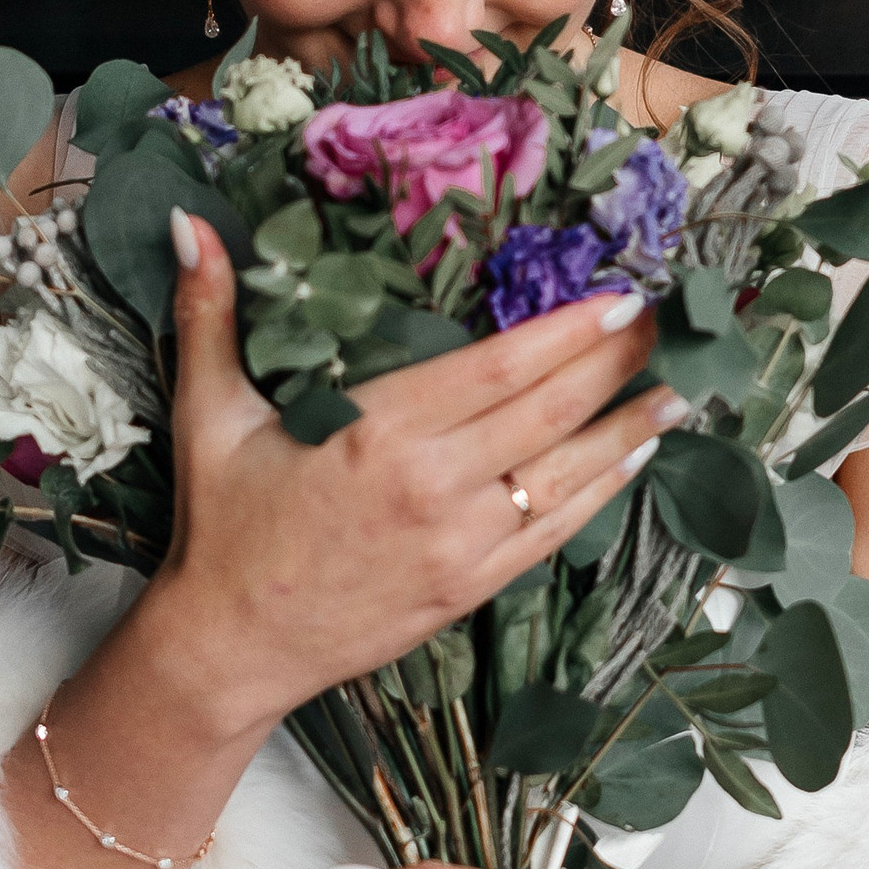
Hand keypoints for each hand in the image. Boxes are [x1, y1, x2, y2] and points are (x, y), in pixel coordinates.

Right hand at [154, 216, 680, 742]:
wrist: (232, 646)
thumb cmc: (226, 525)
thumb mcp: (210, 414)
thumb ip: (210, 313)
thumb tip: (191, 222)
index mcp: (379, 435)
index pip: (500, 370)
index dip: (568, 332)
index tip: (618, 297)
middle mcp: (433, 489)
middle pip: (549, 413)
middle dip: (614, 365)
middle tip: (661, 323)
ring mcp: (461, 546)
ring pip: (568, 477)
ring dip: (628, 430)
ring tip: (677, 389)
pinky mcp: (471, 590)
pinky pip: (555, 535)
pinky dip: (602, 493)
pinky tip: (634, 460)